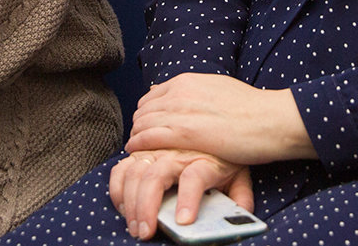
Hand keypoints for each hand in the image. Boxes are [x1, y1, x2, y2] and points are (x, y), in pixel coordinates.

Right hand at [108, 149, 251, 240]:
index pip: (194, 178)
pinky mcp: (141, 152)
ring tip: (135, 227)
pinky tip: (123, 207)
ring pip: (135, 173)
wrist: (213, 125)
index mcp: (204, 161)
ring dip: (130, 202)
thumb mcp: (239, 175)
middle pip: (155, 177)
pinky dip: (117, 187)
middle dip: (146, 207)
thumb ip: (240, 198)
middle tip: (146, 233)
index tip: (183, 221)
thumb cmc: (223, 157)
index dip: (188, 199)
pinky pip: (121, 167)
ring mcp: (156, 151)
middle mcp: (177, 154)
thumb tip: (240, 219)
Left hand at [128, 72, 315, 165]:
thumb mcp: (219, 89)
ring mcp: (181, 112)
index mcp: (188, 81)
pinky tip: (138, 152)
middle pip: (144, 109)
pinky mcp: (185, 133)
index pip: (152, 96)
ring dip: (137, 136)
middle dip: (139, 125)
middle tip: (140, 140)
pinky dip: (139, 144)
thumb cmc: (252, 109)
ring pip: (143, 123)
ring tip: (137, 150)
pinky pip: (148, 137)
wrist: (270, 120)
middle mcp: (180, 93)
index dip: (147, 113)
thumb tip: (186, 95)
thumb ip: (198, 92)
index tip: (148, 126)